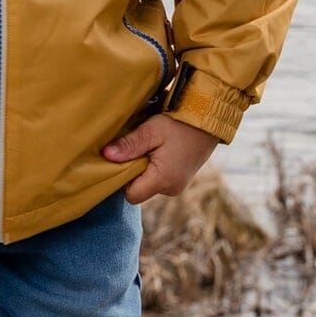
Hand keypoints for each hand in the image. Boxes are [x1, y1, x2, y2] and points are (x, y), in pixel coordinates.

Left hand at [102, 113, 220, 204]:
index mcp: (163, 180)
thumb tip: (106, 155)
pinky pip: (159, 180)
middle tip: (137, 150)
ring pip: (149, 185)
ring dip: (144, 170)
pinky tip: (159, 151)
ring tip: (150, 148)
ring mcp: (177, 186)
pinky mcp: (181, 180)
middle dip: (133, 173)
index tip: (124, 160)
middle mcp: (171, 189)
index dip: (123, 179)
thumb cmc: (180, 124)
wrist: (209, 121)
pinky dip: (155, 168)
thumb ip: (129, 145)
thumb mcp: (152, 130)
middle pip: (139, 190)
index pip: (131, 195)